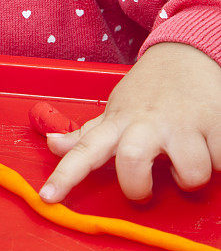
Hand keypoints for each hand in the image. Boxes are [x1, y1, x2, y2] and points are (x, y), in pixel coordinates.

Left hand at [38, 42, 220, 202]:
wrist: (188, 53)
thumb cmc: (148, 90)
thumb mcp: (115, 109)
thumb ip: (87, 134)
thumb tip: (51, 144)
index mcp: (119, 122)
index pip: (84, 150)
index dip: (65, 175)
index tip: (47, 198)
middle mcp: (148, 123)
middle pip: (133, 163)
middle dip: (139, 186)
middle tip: (144, 188)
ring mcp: (183, 124)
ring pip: (191, 173)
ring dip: (191, 176)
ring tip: (186, 158)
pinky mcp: (218, 124)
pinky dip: (218, 160)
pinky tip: (208, 143)